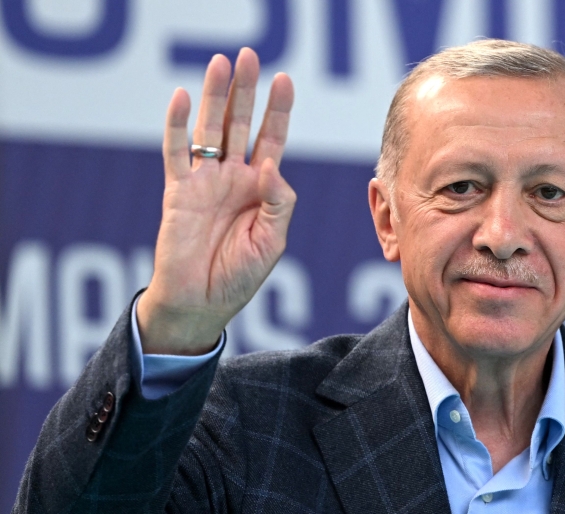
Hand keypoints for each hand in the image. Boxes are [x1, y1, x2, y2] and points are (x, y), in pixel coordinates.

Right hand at [137, 47, 295, 353]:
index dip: (278, 111)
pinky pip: (176, 153)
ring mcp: (205, 182)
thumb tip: (271, 165)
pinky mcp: (178, 192)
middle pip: (241, 124)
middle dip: (246, 91)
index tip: (285, 80)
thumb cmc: (240, 277)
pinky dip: (175, 126)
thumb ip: (277, 203)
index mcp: (261, 189)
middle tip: (250, 56)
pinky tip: (179, 98)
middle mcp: (233, 178)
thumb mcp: (272, 241)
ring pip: (209, 130)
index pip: (272, 140)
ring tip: (220, 64)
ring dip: (213, 97)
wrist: (201, 303)